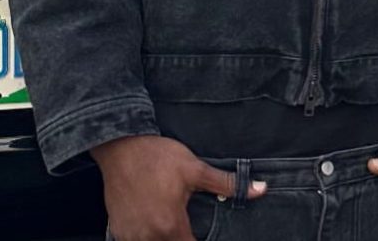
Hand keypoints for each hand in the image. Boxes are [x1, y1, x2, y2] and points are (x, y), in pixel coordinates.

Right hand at [93, 135, 265, 240]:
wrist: (121, 147)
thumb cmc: (158, 157)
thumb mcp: (196, 169)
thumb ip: (227, 185)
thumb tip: (260, 189)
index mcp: (170, 225)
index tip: (205, 235)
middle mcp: (147, 236)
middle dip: (184, 239)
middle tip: (189, 227)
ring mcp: (129, 235)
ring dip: (166, 238)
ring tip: (174, 224)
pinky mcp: (117, 229)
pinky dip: (148, 238)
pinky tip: (155, 225)